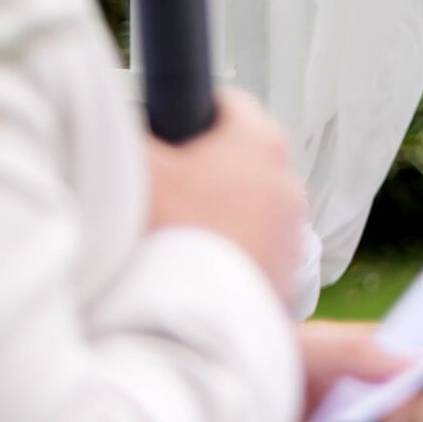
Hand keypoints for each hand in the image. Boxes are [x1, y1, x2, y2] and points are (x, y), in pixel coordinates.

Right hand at [146, 88, 307, 302]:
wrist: (195, 318)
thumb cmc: (171, 232)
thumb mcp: (140, 168)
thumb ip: (134, 132)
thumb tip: (128, 120)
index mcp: (259, 142)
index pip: (229, 103)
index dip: (194, 112)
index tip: (171, 131)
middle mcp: (287, 181)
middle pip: (245, 155)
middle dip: (211, 164)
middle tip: (171, 184)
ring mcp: (294, 229)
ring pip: (256, 203)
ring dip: (226, 209)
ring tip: (183, 229)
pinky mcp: (290, 271)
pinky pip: (261, 246)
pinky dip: (236, 248)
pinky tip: (201, 261)